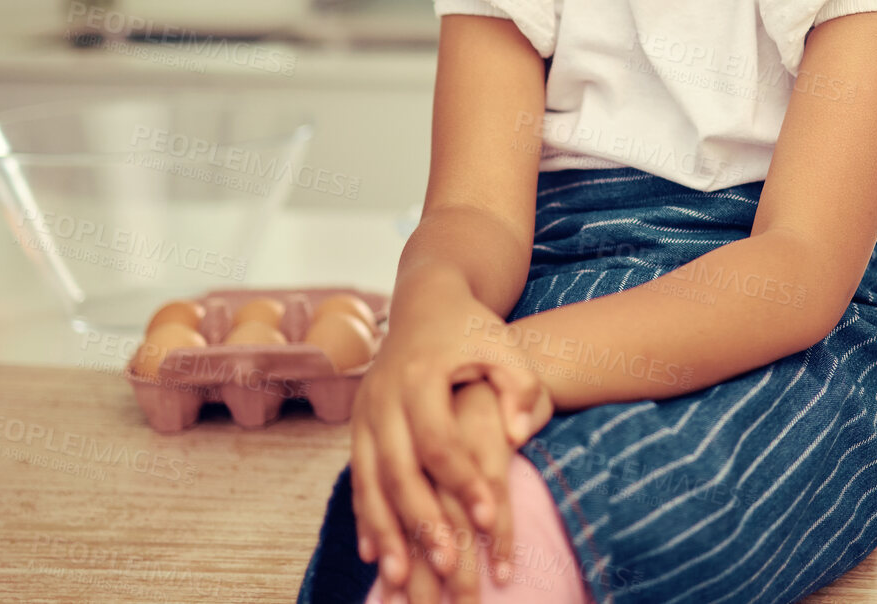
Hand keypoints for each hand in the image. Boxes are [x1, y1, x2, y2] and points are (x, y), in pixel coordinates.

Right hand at [350, 278, 550, 593]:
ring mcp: (364, 412)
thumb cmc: (473, 328)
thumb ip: (520, 384)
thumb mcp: (504, 344)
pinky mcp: (356, 425)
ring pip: (369, 482)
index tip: (492, 519)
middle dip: (422, 522)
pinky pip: (357, 479)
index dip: (465, 481)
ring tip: (403, 580)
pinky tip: (374, 554)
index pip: (440, 440)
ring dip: (385, 533)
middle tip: (450, 568)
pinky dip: (364, 517)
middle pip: (398, 470)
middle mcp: (383, 396)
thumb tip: (519, 435)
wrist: (425, 300)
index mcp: (421, 375)